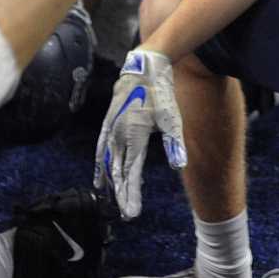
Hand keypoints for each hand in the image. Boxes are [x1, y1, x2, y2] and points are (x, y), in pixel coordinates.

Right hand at [95, 48, 184, 218]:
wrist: (146, 64)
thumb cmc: (162, 92)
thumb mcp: (172, 117)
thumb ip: (174, 143)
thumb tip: (179, 166)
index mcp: (133, 136)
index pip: (130, 173)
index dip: (130, 194)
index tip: (131, 213)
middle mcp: (118, 134)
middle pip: (117, 170)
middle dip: (121, 192)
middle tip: (126, 212)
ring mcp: (111, 126)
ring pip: (106, 160)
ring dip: (109, 179)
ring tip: (109, 195)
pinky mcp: (109, 120)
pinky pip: (101, 146)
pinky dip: (100, 162)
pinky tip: (100, 170)